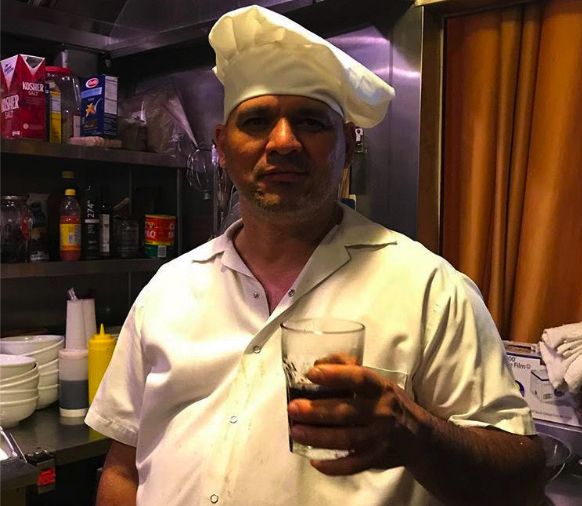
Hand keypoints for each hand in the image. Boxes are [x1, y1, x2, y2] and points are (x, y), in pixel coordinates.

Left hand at [287, 364, 425, 475]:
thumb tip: (319, 362)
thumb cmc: (388, 402)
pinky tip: (314, 460)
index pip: (359, 378)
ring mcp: (380, 437)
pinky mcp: (377, 458)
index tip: (312, 373)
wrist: (418, 437)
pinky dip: (333, 466)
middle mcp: (382, 412)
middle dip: (317, 410)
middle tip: (293, 408)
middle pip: (347, 411)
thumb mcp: (377, 381)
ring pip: (346, 439)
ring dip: (318, 436)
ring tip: (296, 431)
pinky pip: (353, 465)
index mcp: (381, 388)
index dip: (336, 375)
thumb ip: (349, 368)